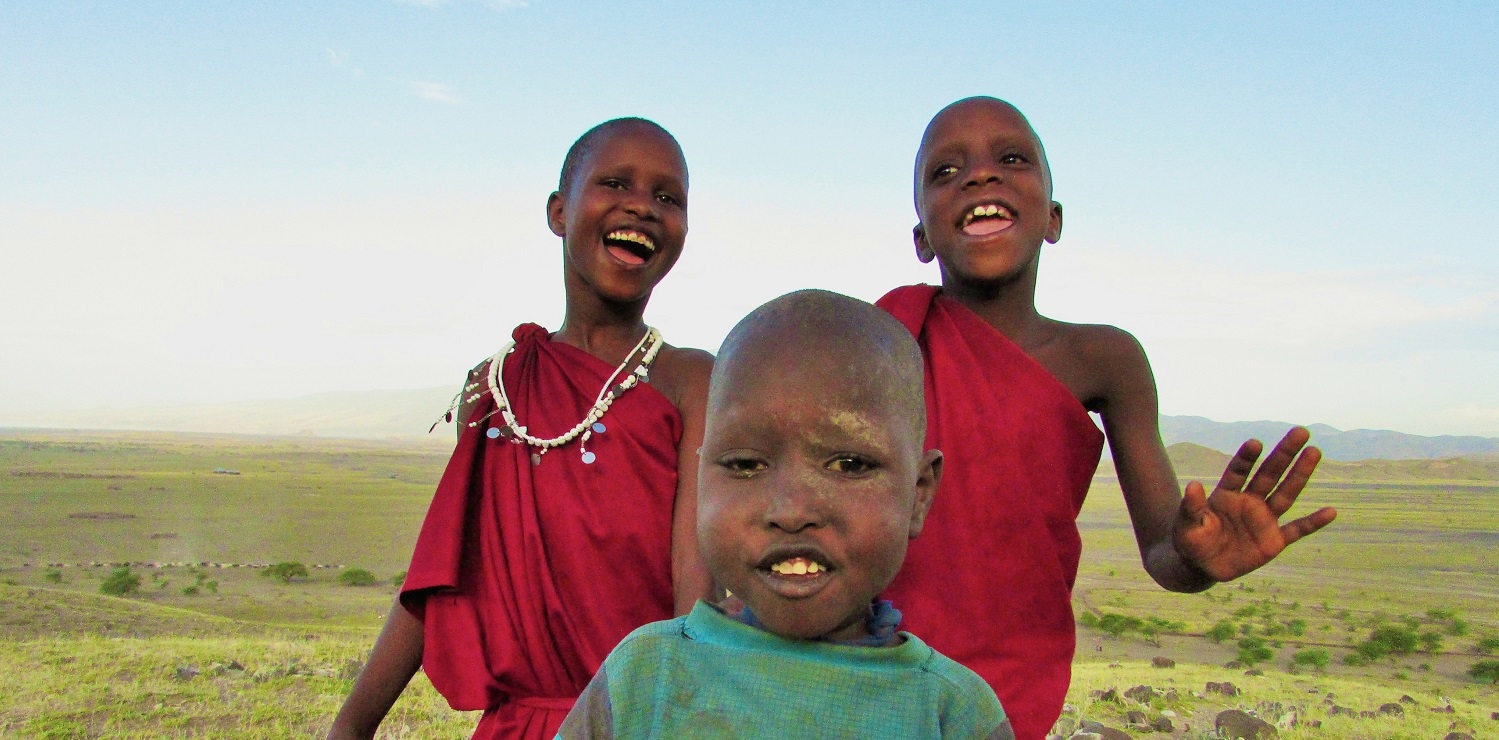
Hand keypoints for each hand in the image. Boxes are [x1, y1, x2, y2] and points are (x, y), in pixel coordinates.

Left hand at [1173, 427, 1335, 581]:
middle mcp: (1249, 501)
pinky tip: (1331, 512)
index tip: (1255, 443)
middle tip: (1300, 431)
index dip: (1246, 458)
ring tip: (1314, 452)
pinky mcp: (1273, 541)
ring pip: (1286, 493)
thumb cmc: (1190, 540)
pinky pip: (1297, 530)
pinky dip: (1313, 523)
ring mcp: (1263, 520)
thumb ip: (1191, 507)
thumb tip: (1194, 485)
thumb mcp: (1186, 525)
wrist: (1200, 565)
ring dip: (1300, 474)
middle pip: (1270, 474)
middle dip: (1284, 453)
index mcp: (1226, 495)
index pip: (1239, 471)